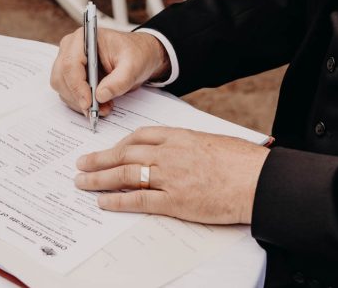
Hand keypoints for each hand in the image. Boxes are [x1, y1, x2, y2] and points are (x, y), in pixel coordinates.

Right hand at [51, 28, 169, 116]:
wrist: (138, 56)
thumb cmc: (135, 54)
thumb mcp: (134, 66)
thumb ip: (120, 80)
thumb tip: (100, 95)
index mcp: (83, 38)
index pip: (70, 63)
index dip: (77, 86)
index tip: (89, 104)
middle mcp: (71, 48)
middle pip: (61, 77)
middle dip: (78, 97)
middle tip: (99, 110)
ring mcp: (68, 62)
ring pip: (62, 88)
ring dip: (80, 103)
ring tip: (104, 107)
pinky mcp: (70, 76)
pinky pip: (68, 94)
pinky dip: (81, 103)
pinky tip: (99, 104)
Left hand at [75, 127, 269, 223]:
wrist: (256, 180)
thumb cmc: (241, 161)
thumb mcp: (211, 141)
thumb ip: (188, 145)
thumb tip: (177, 152)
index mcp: (178, 136)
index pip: (139, 136)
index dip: (119, 144)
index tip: (108, 150)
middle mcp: (169, 153)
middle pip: (124, 154)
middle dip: (99, 159)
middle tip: (81, 164)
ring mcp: (169, 177)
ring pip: (124, 175)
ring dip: (99, 179)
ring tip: (82, 182)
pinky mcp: (174, 201)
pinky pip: (138, 199)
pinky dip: (117, 200)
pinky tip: (103, 202)